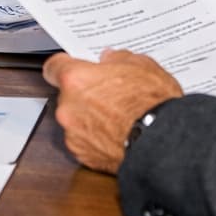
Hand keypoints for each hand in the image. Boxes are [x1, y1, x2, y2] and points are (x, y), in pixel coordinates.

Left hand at [42, 48, 182, 173]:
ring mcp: (74, 134)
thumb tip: (111, 59)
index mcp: (76, 80)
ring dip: (89, 117)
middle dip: (84, 93)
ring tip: (118, 116)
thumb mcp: (142, 66)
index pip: (53, 67)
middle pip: (67, 95)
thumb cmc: (152, 105)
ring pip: (75, 120)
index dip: (64, 66)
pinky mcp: (84, 156)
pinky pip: (84, 141)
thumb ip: (118, 59)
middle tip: (108, 92)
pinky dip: (96, 138)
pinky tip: (117, 134)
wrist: (161, 142)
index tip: (74, 67)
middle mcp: (68, 108)